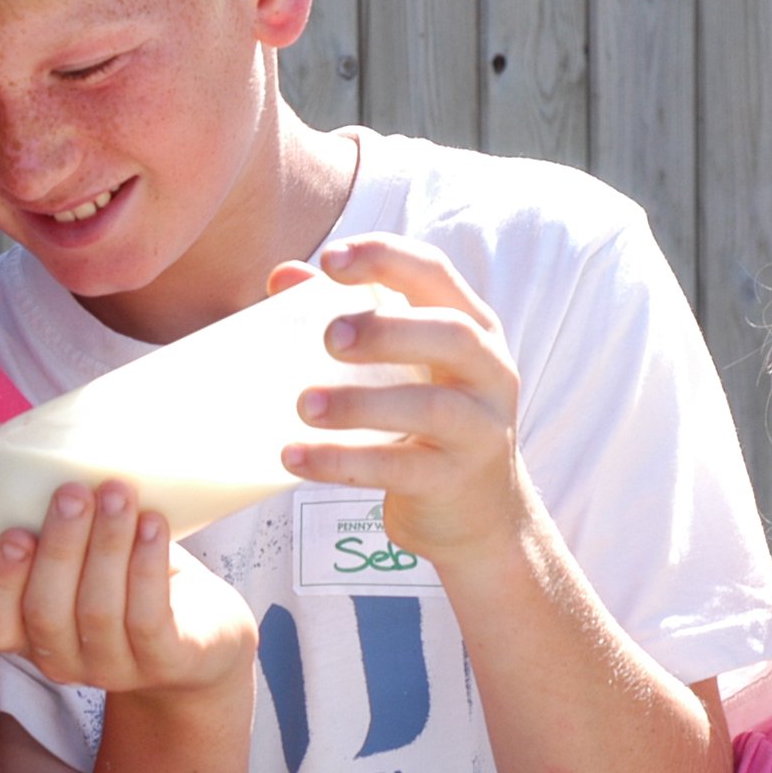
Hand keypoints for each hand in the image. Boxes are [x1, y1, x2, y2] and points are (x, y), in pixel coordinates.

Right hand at [0, 479, 255, 698]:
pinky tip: (152, 526)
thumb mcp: (75, 537)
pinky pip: (148, 620)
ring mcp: (114, 667)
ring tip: (119, 494)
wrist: (201, 632)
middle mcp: (62, 658)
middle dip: (60, 548)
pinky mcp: (165, 662)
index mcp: (26, 630)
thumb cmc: (121, 574)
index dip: (0, 584)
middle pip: (47, 612)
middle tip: (74, 492)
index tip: (15, 532)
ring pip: (99, 611)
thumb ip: (21, 491)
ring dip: (107, 546)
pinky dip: (147, 567)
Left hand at [286, 236, 534, 567]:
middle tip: (328, 337)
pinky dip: (343, 461)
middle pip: (451, 334)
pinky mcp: (454, 480)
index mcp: (472, 326)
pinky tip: (295, 457)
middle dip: (386, 329)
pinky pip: (400, 468)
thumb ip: (351, 316)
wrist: (479, 514)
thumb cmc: (428, 423)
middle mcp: (488, 371)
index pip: (434, 273)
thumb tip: (283, 277)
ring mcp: (479, 429)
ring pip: (430, 407)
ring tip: (305, 405)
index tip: (330, 259)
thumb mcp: (405, 365)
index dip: (384, 258)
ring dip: (360, 403)